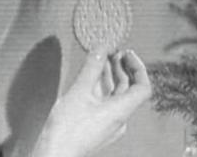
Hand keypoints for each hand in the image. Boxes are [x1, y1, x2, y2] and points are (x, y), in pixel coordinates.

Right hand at [32, 48, 151, 156]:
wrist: (54, 155)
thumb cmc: (66, 131)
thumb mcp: (79, 92)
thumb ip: (92, 68)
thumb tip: (101, 49)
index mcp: (121, 111)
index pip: (143, 87)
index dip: (138, 67)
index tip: (127, 54)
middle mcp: (119, 118)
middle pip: (129, 89)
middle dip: (122, 68)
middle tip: (114, 52)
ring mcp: (109, 123)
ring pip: (115, 95)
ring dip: (111, 76)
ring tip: (103, 58)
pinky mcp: (97, 125)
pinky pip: (105, 102)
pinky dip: (101, 87)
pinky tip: (92, 76)